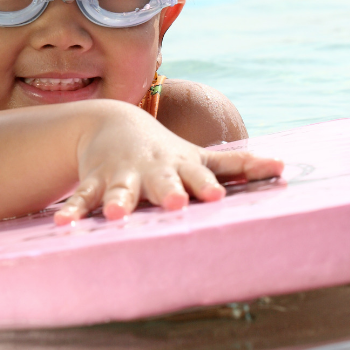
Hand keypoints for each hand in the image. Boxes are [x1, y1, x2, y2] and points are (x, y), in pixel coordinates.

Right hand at [53, 103, 282, 224]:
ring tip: (117, 215)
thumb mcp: (199, 156)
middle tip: (174, 203)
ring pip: (121, 189)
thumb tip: (284, 167)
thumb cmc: (168, 151)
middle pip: (161, 182)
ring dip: (119, 201)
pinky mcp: (95, 182)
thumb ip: (239, 165)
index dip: (207, 185)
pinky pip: (83, 198)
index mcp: (181, 165)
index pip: (199, 175)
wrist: (114, 123)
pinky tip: (65, 226)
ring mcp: (123, 175)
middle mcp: (153, 170)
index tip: (217, 196)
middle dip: (167, 192)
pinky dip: (75, 211)